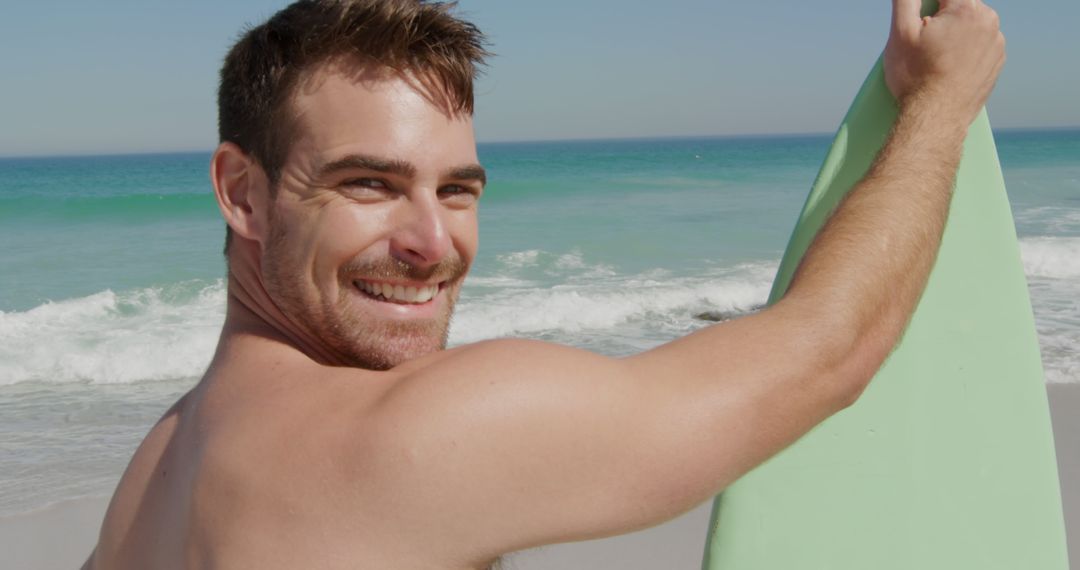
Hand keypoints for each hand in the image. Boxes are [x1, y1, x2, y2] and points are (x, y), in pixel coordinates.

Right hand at [885, 0, 1005, 125]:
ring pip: (970, 25)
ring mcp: (996, 44)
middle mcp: (989, 21)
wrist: (936, 118)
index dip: (927, 4)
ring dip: (952, 33)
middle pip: (958, 5)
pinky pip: (978, 46)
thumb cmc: (916, 76)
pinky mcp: (996, 63)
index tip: (921, 21)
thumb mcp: (901, 31)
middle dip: (939, 17)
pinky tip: (946, 69)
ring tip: (934, 59)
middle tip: (922, 42)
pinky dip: (963, 51)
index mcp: (967, 9)